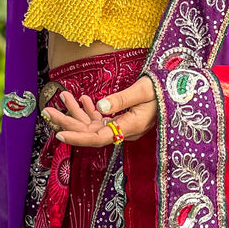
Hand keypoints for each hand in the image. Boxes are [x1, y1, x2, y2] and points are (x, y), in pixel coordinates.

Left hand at [41, 76, 157, 147]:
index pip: (98, 138)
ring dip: (76, 112)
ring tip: (60, 96)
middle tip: (46, 111)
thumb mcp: (144, 90)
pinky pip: (102, 119)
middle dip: (68, 122)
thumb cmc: (165, 89)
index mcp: (131, 127)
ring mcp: (124, 126)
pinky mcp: (124, 119)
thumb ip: (122, 99)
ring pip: (93, 124)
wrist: (182, 92)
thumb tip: (100, 107)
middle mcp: (125, 130)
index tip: (60, 134)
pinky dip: (90, 109)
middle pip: (90, 132)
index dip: (78, 137)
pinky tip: (81, 98)